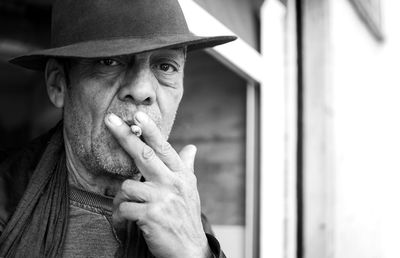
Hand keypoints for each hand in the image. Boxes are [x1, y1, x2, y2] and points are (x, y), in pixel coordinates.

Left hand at [105, 112, 211, 257]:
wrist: (190, 249)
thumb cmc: (186, 216)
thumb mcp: (190, 189)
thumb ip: (187, 166)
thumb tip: (192, 147)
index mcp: (181, 175)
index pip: (163, 148)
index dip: (150, 130)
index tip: (137, 115)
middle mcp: (173, 183)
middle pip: (144, 154)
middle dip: (125, 136)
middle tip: (109, 120)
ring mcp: (162, 199)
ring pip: (127, 186)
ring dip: (123, 198)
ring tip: (130, 208)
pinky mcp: (151, 216)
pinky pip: (124, 208)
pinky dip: (121, 216)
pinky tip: (127, 221)